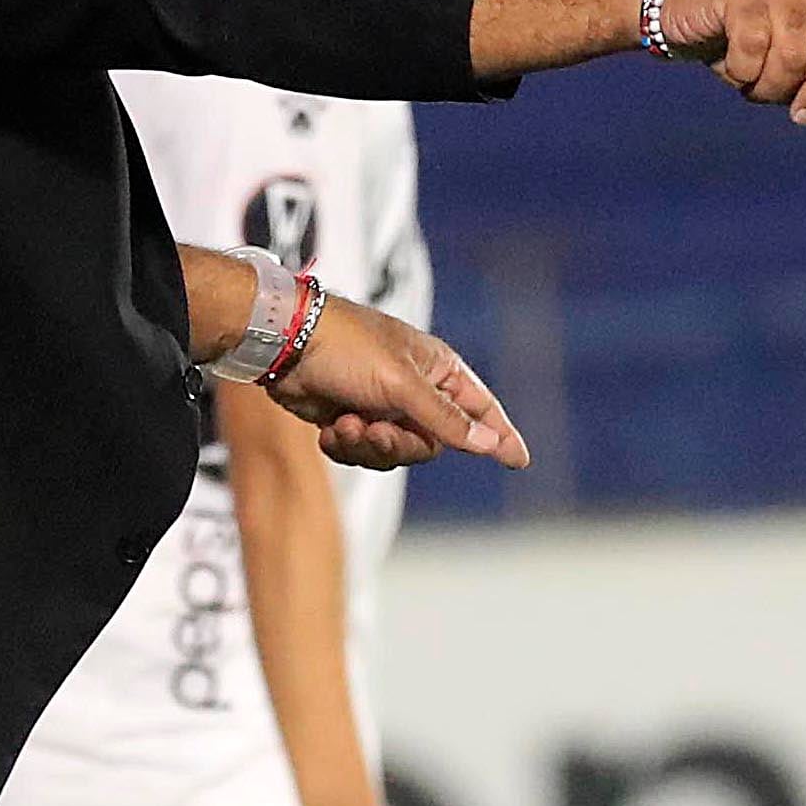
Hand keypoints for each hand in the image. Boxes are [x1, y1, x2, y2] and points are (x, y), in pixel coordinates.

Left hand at [264, 293, 527, 469]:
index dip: (500, 435)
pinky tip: (328, 427)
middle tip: (373, 431)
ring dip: (366, 446)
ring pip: (393, 454)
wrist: (285, 344)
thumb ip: (446, 419)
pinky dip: (343, 446)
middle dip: (399, 445)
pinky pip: (361, 453)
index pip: (480, 409)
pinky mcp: (350, 419)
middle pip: (430, 444)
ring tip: (343, 424)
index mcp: (437, 370)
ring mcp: (382, 406)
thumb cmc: (347, 348)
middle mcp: (414, 389)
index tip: (520, 460)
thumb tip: (490, 444)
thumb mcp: (401, 385)